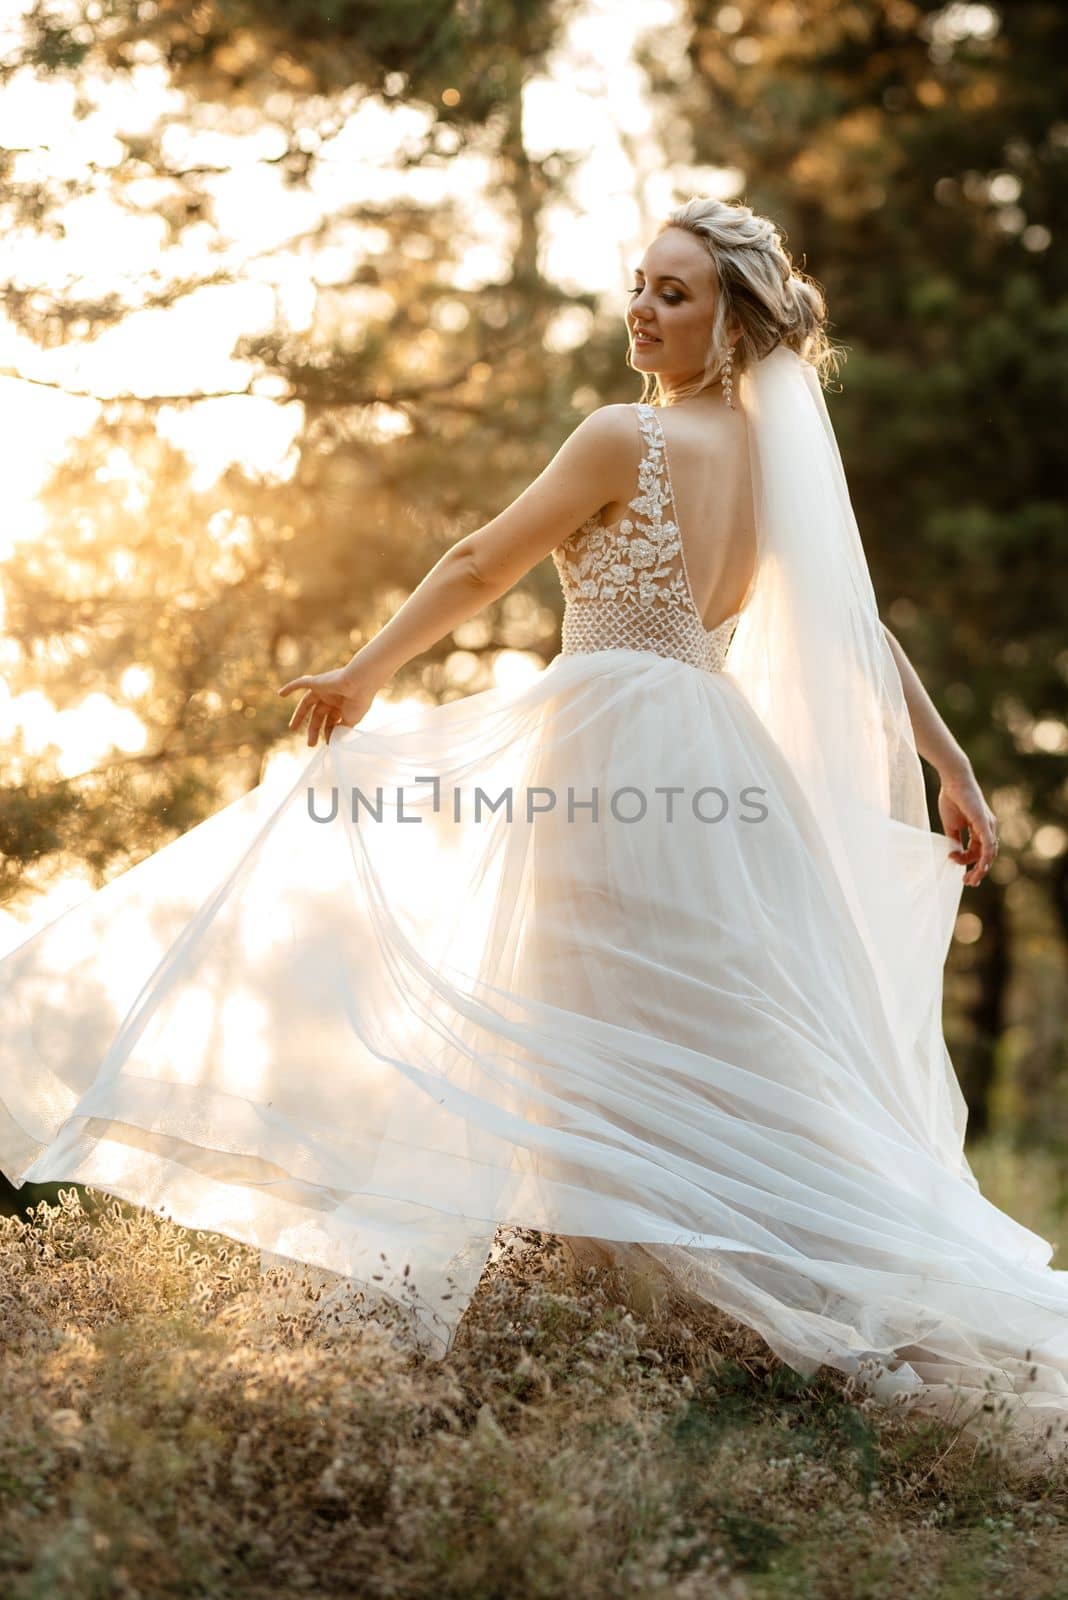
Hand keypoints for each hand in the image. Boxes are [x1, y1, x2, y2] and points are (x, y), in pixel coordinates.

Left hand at [277, 661, 380, 747]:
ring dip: (299, 716)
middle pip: (318, 715)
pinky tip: (280, 694)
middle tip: (310, 744)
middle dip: (314, 730)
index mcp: (342, 705)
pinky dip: (290, 687)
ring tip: (292, 729)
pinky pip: (300, 683)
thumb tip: (332, 742)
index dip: (328, 733)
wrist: (360, 683)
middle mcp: (332, 697)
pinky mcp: (316, 681)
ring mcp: (323, 689)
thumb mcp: (350, 721)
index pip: (331, 721)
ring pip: (307, 703)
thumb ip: (340, 730)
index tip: (328, 744)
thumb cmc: (358, 702)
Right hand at [937, 762, 997, 886]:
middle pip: (987, 856)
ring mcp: (988, 826)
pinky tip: (978, 866)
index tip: (951, 860)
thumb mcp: (952, 825)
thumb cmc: (952, 798)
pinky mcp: (984, 823)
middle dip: (978, 871)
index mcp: (980, 828)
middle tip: (968, 883)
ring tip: (970, 878)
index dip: (966, 860)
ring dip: (980, 869)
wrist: (954, 780)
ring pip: (989, 853)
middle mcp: (988, 828)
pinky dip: (984, 856)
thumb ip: (954, 839)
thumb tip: (954, 853)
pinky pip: (988, 844)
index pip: (978, 851)